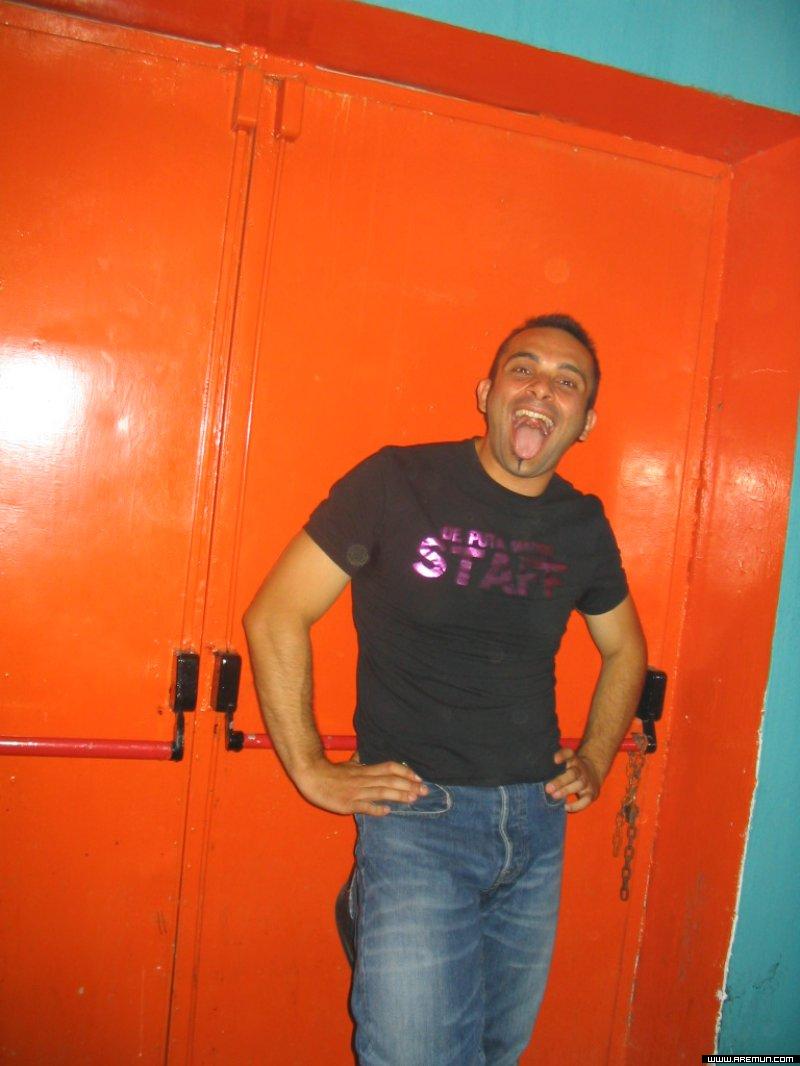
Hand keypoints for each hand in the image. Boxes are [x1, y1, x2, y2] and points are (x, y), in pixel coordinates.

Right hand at [294, 756, 427, 815]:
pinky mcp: (348, 804)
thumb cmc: (330, 772)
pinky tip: (387, 811)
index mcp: (364, 770)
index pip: (389, 768)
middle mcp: (364, 780)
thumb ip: (358, 762)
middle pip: (390, 780)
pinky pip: (364, 806)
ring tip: (413, 799)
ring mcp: (356, 792)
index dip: (404, 772)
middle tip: (424, 791)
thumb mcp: (347, 765)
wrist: (311, 777)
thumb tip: (363, 757)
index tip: (418, 778)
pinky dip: (376, 809)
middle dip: (408, 785)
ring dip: (398, 795)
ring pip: (381, 792)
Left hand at [546, 748, 602, 811]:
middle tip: (548, 788)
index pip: (569, 753)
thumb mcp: (565, 762)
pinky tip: (565, 807)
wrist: (592, 772)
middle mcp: (580, 769)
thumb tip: (533, 770)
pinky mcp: (592, 793)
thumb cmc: (570, 769)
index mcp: (573, 759)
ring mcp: (587, 781)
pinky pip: (586, 800)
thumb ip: (552, 766)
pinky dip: (577, 805)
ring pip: (579, 785)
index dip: (563, 755)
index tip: (554, 759)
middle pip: (572, 773)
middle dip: (560, 781)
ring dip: (566, 791)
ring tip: (554, 796)